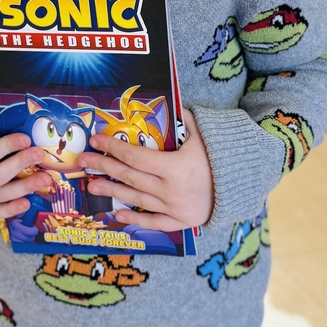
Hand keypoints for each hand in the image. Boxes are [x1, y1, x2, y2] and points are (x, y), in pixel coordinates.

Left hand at [81, 109, 213, 229]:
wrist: (244, 185)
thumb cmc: (221, 156)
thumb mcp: (203, 135)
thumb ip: (184, 120)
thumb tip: (170, 104)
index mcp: (174, 167)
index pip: (134, 156)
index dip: (112, 147)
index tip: (96, 140)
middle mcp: (170, 190)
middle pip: (128, 176)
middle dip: (103, 166)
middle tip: (83, 160)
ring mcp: (174, 208)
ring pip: (135, 199)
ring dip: (111, 191)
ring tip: (91, 185)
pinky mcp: (180, 222)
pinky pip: (153, 222)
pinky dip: (134, 219)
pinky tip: (116, 214)